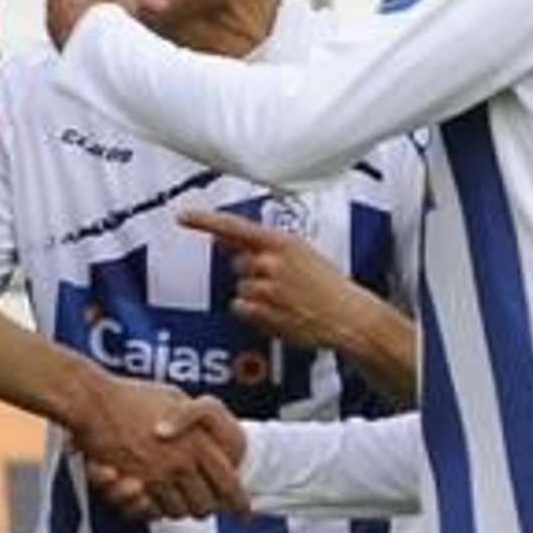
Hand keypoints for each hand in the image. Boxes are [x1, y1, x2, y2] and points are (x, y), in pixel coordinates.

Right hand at [71, 381, 246, 519]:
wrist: (94, 401)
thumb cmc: (132, 395)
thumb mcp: (175, 398)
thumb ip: (193, 417)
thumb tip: (204, 430)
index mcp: (199, 441)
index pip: (229, 482)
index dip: (239, 501)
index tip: (245, 511)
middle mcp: (183, 461)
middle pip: (206, 503)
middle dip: (209, 509)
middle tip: (211, 508)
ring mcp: (159, 474)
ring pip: (181, 511)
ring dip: (183, 511)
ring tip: (186, 505)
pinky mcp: (136, 484)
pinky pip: (155, 510)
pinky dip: (160, 510)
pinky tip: (161, 502)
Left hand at [182, 208, 418, 403]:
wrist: (349, 316)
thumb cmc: (327, 284)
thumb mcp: (300, 253)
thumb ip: (260, 244)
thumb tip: (224, 238)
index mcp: (282, 242)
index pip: (234, 226)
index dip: (205, 220)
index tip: (183, 217)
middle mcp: (271, 263)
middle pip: (237, 263)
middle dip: (252, 271)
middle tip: (282, 281)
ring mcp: (266, 289)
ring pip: (240, 288)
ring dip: (256, 294)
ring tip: (285, 299)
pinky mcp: (263, 313)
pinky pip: (241, 308)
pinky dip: (254, 312)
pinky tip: (279, 312)